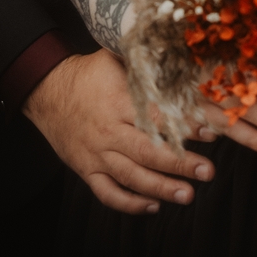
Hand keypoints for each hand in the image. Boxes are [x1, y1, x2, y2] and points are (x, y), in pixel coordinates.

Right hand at [23, 51, 214, 213]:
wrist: (46, 92)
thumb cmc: (88, 75)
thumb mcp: (113, 59)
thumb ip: (143, 61)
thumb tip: (180, 49)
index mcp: (117, 102)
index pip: (155, 117)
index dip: (184, 126)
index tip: (210, 133)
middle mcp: (107, 131)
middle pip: (147, 152)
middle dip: (180, 165)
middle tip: (207, 171)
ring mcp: (96, 154)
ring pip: (130, 177)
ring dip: (160, 188)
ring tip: (187, 195)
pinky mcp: (86, 170)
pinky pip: (108, 193)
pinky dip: (129, 204)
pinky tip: (153, 206)